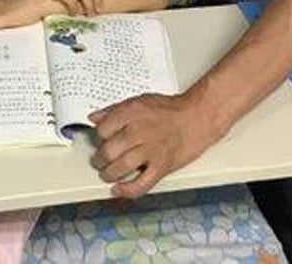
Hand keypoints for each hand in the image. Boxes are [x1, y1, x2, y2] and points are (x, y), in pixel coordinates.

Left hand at [89, 92, 225, 198]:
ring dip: (109, 174)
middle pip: (108, 151)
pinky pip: (141, 184)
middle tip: (99, 160)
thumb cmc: (170, 109)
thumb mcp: (138, 100)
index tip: (100, 141)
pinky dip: (127, 190)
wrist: (197, 117)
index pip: (102, 130)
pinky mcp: (162, 166)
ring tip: (107, 174)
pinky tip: (119, 189)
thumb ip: (114, 109)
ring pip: (120, 168)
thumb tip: (94, 117)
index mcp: (131, 113)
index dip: (98, 137)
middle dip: (100, 159)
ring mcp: (150, 150)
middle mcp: (139, 132)